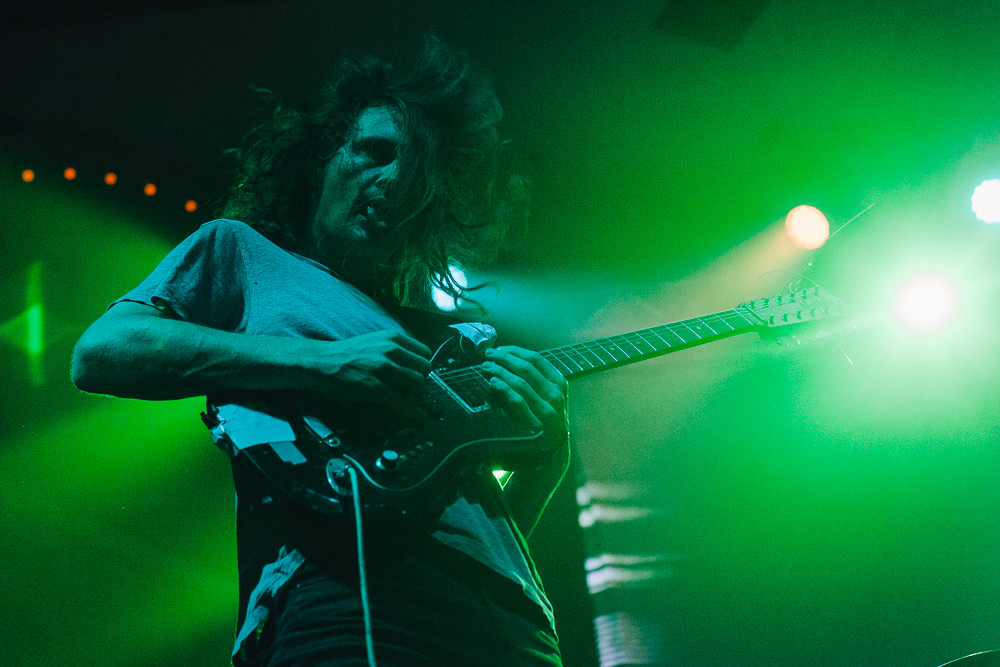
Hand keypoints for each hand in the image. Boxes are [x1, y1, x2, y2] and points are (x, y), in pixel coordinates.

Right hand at [305, 330, 431, 411]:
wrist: (321, 362)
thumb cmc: (346, 354)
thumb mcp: (375, 342)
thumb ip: (395, 349)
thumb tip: (413, 363)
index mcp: (393, 338)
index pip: (425, 351)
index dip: (420, 365)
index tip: (415, 372)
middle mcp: (392, 350)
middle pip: (425, 367)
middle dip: (419, 378)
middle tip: (409, 386)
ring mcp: (385, 369)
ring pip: (418, 383)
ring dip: (413, 392)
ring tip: (402, 395)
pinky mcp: (378, 388)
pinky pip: (404, 401)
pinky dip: (411, 410)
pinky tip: (413, 413)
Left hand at [481, 346, 568, 442]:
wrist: (553, 448)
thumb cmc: (544, 418)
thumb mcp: (545, 395)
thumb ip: (530, 379)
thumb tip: (504, 359)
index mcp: (559, 381)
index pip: (535, 358)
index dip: (514, 351)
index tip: (498, 349)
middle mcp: (555, 393)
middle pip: (526, 367)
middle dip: (504, 358)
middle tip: (488, 356)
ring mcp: (547, 408)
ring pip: (520, 382)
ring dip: (500, 371)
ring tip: (486, 368)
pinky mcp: (537, 422)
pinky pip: (517, 401)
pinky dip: (504, 389)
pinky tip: (493, 383)